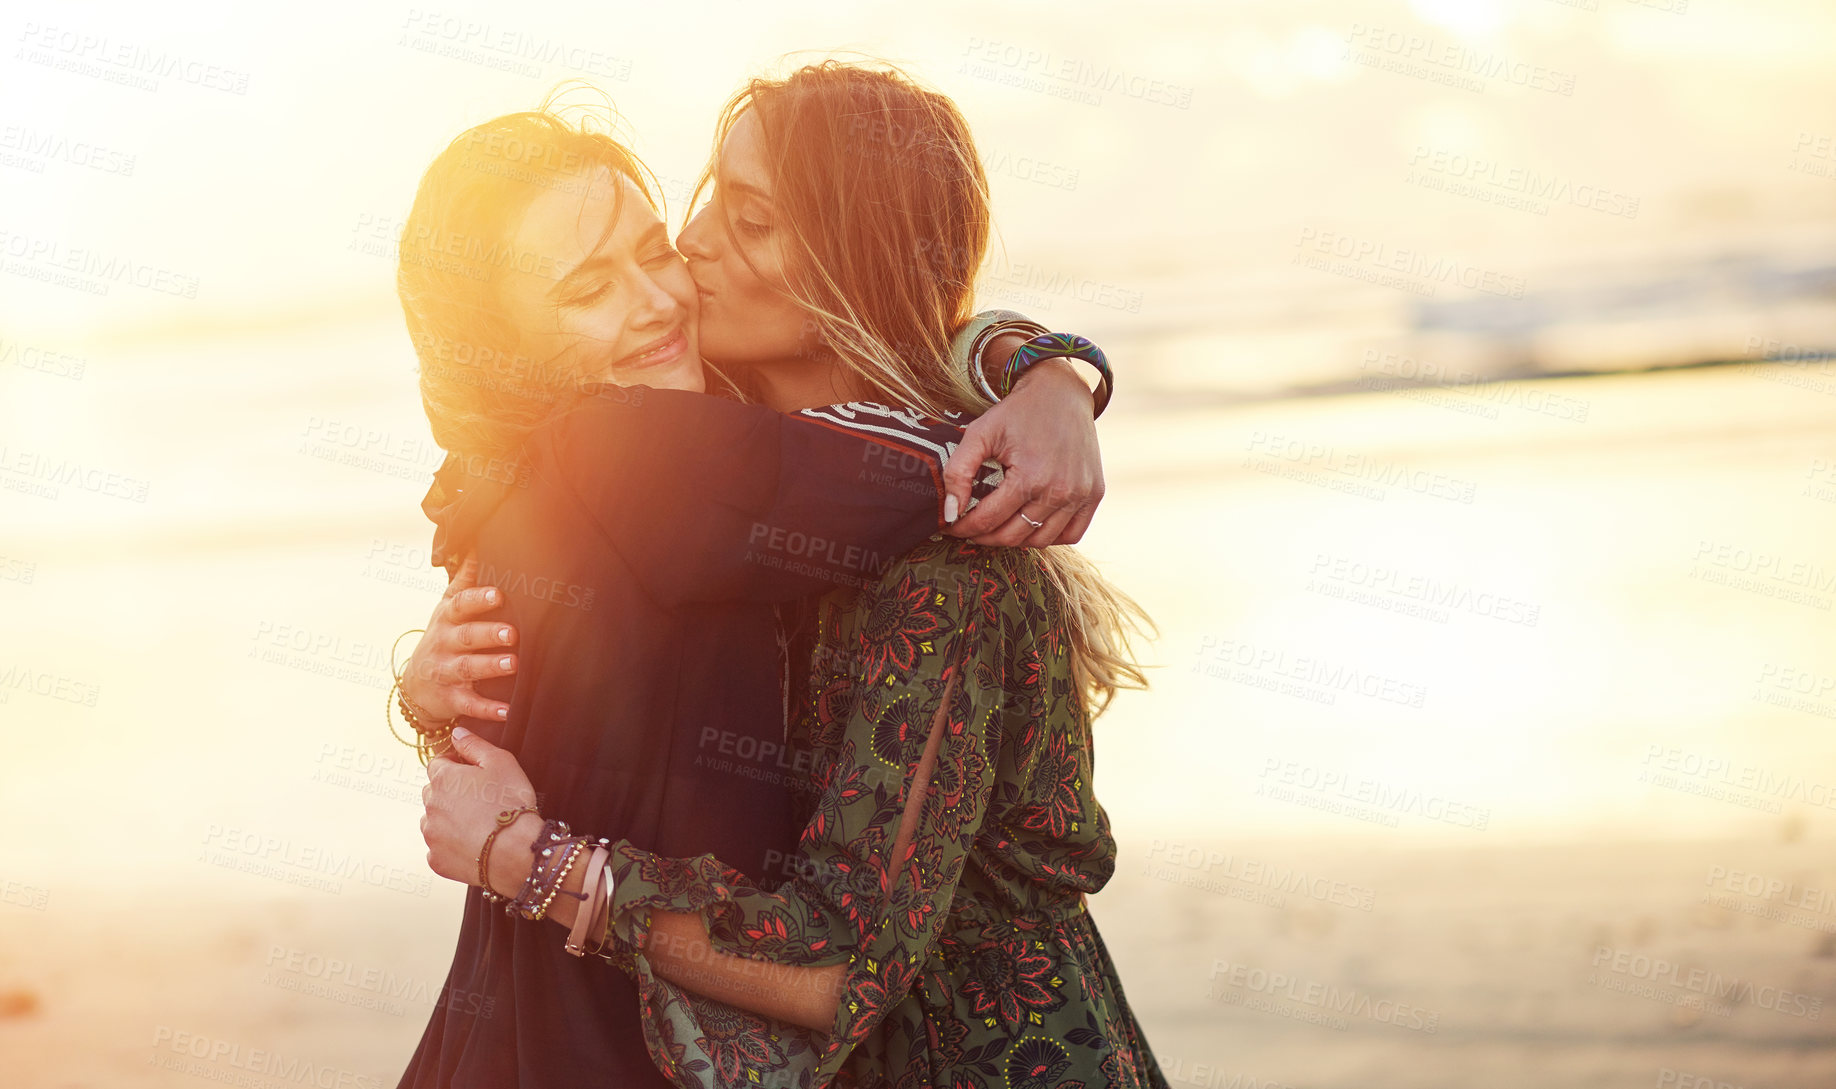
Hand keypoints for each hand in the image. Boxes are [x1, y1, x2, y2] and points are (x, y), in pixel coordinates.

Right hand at [401, 555, 517, 721]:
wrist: (416, 684)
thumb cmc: (444, 635)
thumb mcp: (448, 607)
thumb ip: (465, 580)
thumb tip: (477, 542)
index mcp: (447, 618)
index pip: (461, 605)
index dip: (478, 599)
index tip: (498, 594)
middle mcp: (444, 643)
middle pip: (466, 637)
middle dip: (488, 634)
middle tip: (513, 633)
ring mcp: (445, 672)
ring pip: (467, 669)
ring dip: (490, 666)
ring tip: (514, 664)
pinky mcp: (449, 699)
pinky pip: (468, 705)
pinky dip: (487, 709)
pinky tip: (508, 710)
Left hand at [421, 726, 541, 895]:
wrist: (517, 852)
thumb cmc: (511, 804)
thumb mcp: (501, 762)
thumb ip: (474, 745)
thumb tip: (456, 733)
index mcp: (442, 779)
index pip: (438, 764)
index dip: (456, 766)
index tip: (474, 775)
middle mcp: (429, 806)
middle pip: (434, 792)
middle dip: (450, 792)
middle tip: (479, 800)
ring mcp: (431, 835)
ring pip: (433, 820)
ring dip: (448, 819)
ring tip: (477, 824)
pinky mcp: (436, 860)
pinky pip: (439, 848)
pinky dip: (451, 846)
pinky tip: (473, 845)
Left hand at [943, 358, 1103, 546]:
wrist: (1061, 392)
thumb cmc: (1017, 413)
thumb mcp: (980, 433)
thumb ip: (958, 471)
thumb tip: (950, 512)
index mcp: (1030, 476)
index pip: (988, 520)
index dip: (964, 528)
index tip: (951, 527)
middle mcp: (1060, 490)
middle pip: (1013, 536)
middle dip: (985, 536)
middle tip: (971, 529)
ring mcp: (1081, 495)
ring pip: (1041, 540)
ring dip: (1016, 539)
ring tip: (999, 527)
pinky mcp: (1094, 494)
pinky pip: (1072, 534)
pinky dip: (1050, 536)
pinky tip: (1031, 524)